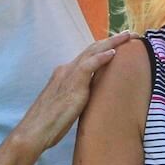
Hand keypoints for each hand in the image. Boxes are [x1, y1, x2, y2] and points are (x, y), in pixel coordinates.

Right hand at [11, 33, 134, 153]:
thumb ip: (78, 96)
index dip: (104, 47)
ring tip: (128, 36)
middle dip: (112, 40)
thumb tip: (90, 99)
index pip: (87, 55)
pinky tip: (113, 52)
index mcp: (65, 74)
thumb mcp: (66, 105)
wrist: (34, 131)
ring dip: (112, 43)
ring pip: (92, 52)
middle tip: (130, 34)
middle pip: (92, 49)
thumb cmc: (48, 123)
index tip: (120, 44)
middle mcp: (66, 70)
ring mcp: (68, 76)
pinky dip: (101, 58)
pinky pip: (88, 66)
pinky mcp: (71, 85)